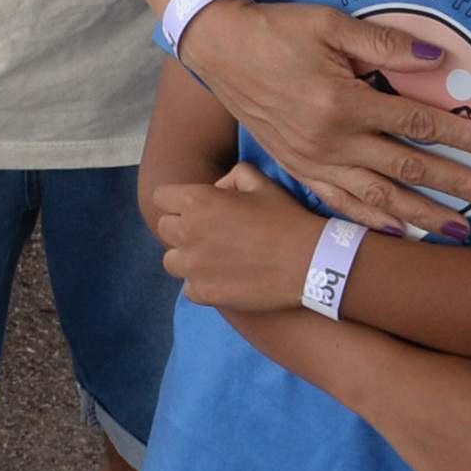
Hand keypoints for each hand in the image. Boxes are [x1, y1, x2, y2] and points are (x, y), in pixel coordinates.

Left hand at [150, 162, 329, 311]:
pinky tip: (222, 279)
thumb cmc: (285, 217)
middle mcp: (188, 232)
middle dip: (182, 228)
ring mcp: (194, 266)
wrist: (309, 262)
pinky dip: (201, 284)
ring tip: (212, 258)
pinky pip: (189, 288)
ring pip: (171, 261)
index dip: (177, 201)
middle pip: (165, 228)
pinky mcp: (205, 293)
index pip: (161, 197)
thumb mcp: (260, 182)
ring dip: (187, 258)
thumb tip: (217, 189)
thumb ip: (231, 177)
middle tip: (209, 234)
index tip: (194, 208)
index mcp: (197, 201)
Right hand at [177, 0, 470, 235]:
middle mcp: (332, 140)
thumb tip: (436, 59)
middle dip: (458, 185)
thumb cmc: (277, 30)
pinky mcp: (298, 169)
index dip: (460, 134)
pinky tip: (400, 232)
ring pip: (379, 197)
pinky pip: (340, 203)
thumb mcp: (329, 23)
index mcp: (343, 101)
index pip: (417, 123)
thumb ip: (384, 44)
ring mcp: (314, 160)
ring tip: (462, 230)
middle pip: (408, 169)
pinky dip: (372, 221)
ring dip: (424, 215)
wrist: (220, 50)